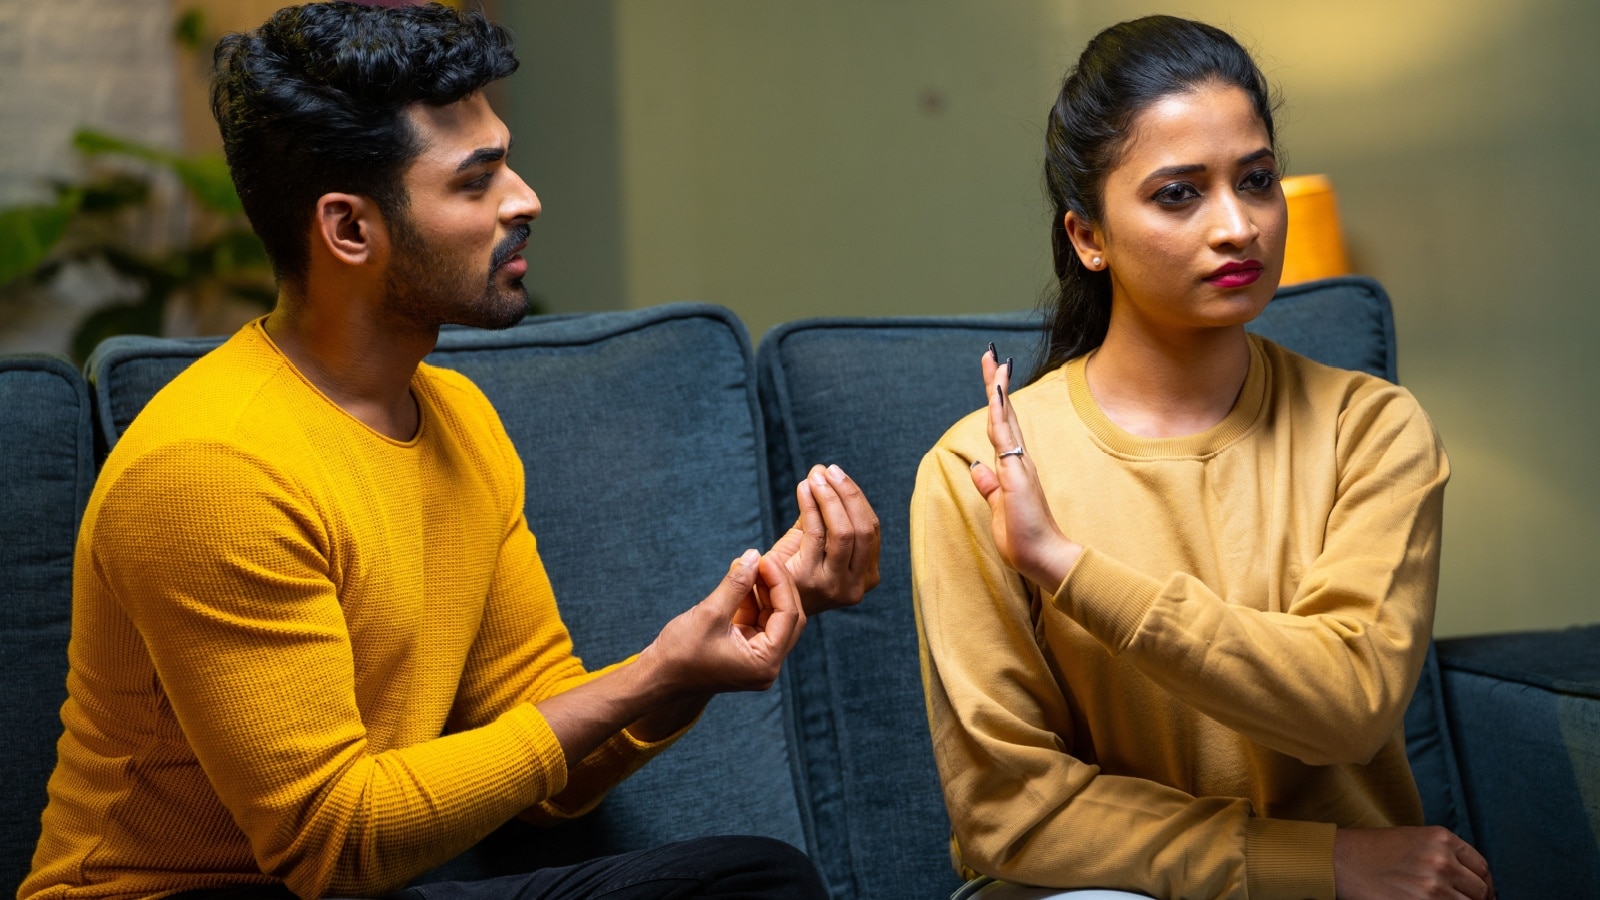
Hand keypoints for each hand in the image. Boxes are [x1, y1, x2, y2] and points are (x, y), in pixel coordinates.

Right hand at [641, 549, 804, 695]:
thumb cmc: (680, 653)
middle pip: (788, 617)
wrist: (657, 677)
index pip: (788, 616)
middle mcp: (768, 665)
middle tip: (763, 559)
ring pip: (774, 617)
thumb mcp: (710, 613)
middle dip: (777, 586)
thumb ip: (736, 584)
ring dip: (764, 591)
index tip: (767, 558)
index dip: (780, 583)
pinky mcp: (746, 652)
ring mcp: (758, 660)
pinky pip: (758, 621)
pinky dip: (752, 601)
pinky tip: (743, 579)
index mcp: (765, 663)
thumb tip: (754, 555)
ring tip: (750, 565)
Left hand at [765, 464, 880, 615]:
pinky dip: (812, 506)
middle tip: (829, 471)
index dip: (856, 499)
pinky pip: (816, 534)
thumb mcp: (817, 541)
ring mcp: (835, 586)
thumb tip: (824, 471)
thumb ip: (826, 511)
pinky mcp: (810, 580)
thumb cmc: (792, 567)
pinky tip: (803, 489)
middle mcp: (856, 586)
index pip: (871, 530)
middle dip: (847, 495)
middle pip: (864, 530)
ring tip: (815, 476)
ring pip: (844, 531)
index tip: (836, 474)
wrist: (763, 596)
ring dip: (830, 498)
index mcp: (867, 577)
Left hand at [967, 349, 1081, 589]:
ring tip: (994, 361)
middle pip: (1004, 414)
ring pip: (1004, 418)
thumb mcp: (999, 508)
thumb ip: (990, 487)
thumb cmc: (1024, 539)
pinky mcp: (1017, 473)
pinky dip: (1000, 412)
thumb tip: (978, 467)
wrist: (1043, 558)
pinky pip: (1005, 436)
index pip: (1001, 427)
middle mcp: (1019, 460)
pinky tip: (997, 392)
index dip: (996, 402)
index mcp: (1014, 468)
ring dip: (998, 389)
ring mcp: (1019, 464)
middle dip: (997, 383)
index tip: (994, 377)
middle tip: (993, 355)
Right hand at [1334, 826, 1494, 899]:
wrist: (1339, 860)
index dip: (1484, 885)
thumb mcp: (1413, 839)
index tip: (1479, 894)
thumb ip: (1442, 853)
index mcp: (1442, 839)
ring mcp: (1434, 886)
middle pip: (1480, 890)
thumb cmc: (1371, 850)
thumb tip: (1466, 879)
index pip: (1482, 868)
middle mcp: (1442, 861)